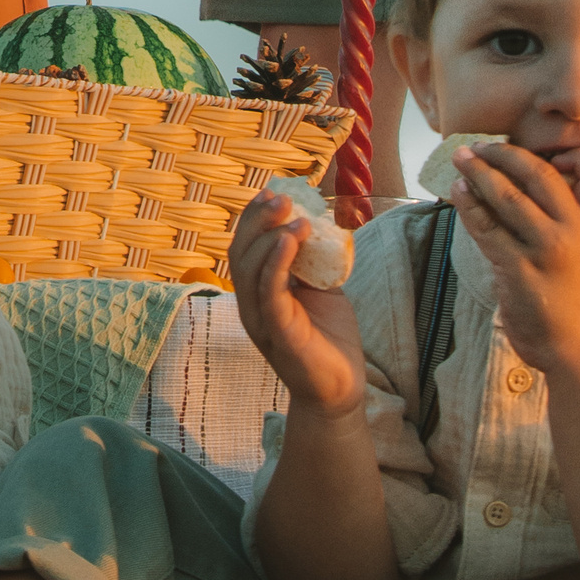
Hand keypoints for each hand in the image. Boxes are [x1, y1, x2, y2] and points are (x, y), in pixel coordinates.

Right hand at [229, 193, 367, 418]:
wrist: (340, 387)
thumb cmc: (328, 338)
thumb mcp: (319, 290)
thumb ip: (311, 262)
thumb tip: (316, 224)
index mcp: (257, 294)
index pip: (243, 249)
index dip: (252, 218)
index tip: (270, 192)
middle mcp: (251, 306)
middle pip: (239, 254)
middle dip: (257, 221)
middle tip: (281, 197)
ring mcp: (261, 320)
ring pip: (249, 271)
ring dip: (269, 237)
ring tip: (295, 217)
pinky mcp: (278, 332)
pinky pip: (270, 293)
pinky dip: (276, 263)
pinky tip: (289, 241)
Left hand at [448, 145, 579, 374]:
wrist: (575, 345)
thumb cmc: (568, 299)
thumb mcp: (574, 253)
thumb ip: (551, 224)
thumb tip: (504, 192)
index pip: (552, 175)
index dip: (521, 156)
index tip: (498, 146)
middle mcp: (568, 231)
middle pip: (530, 179)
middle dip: (498, 156)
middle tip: (471, 146)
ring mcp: (544, 250)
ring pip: (506, 200)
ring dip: (478, 176)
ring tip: (458, 161)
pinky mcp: (519, 270)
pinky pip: (488, 231)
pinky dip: (470, 208)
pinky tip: (458, 194)